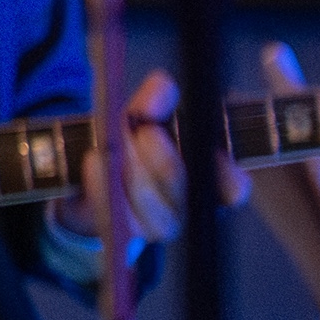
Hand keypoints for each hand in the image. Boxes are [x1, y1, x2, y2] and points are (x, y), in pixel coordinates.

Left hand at [55, 72, 243, 241]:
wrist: (87, 175)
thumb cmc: (130, 142)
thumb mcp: (141, 116)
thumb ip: (153, 100)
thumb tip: (161, 85)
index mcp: (206, 180)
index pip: (231, 188)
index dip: (227, 176)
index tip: (208, 151)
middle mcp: (187, 208)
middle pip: (183, 192)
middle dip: (165, 163)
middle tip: (147, 132)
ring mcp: (156, 226)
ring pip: (150, 206)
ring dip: (131, 171)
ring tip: (115, 144)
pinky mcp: (123, 234)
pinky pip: (115, 216)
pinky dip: (103, 186)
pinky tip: (95, 160)